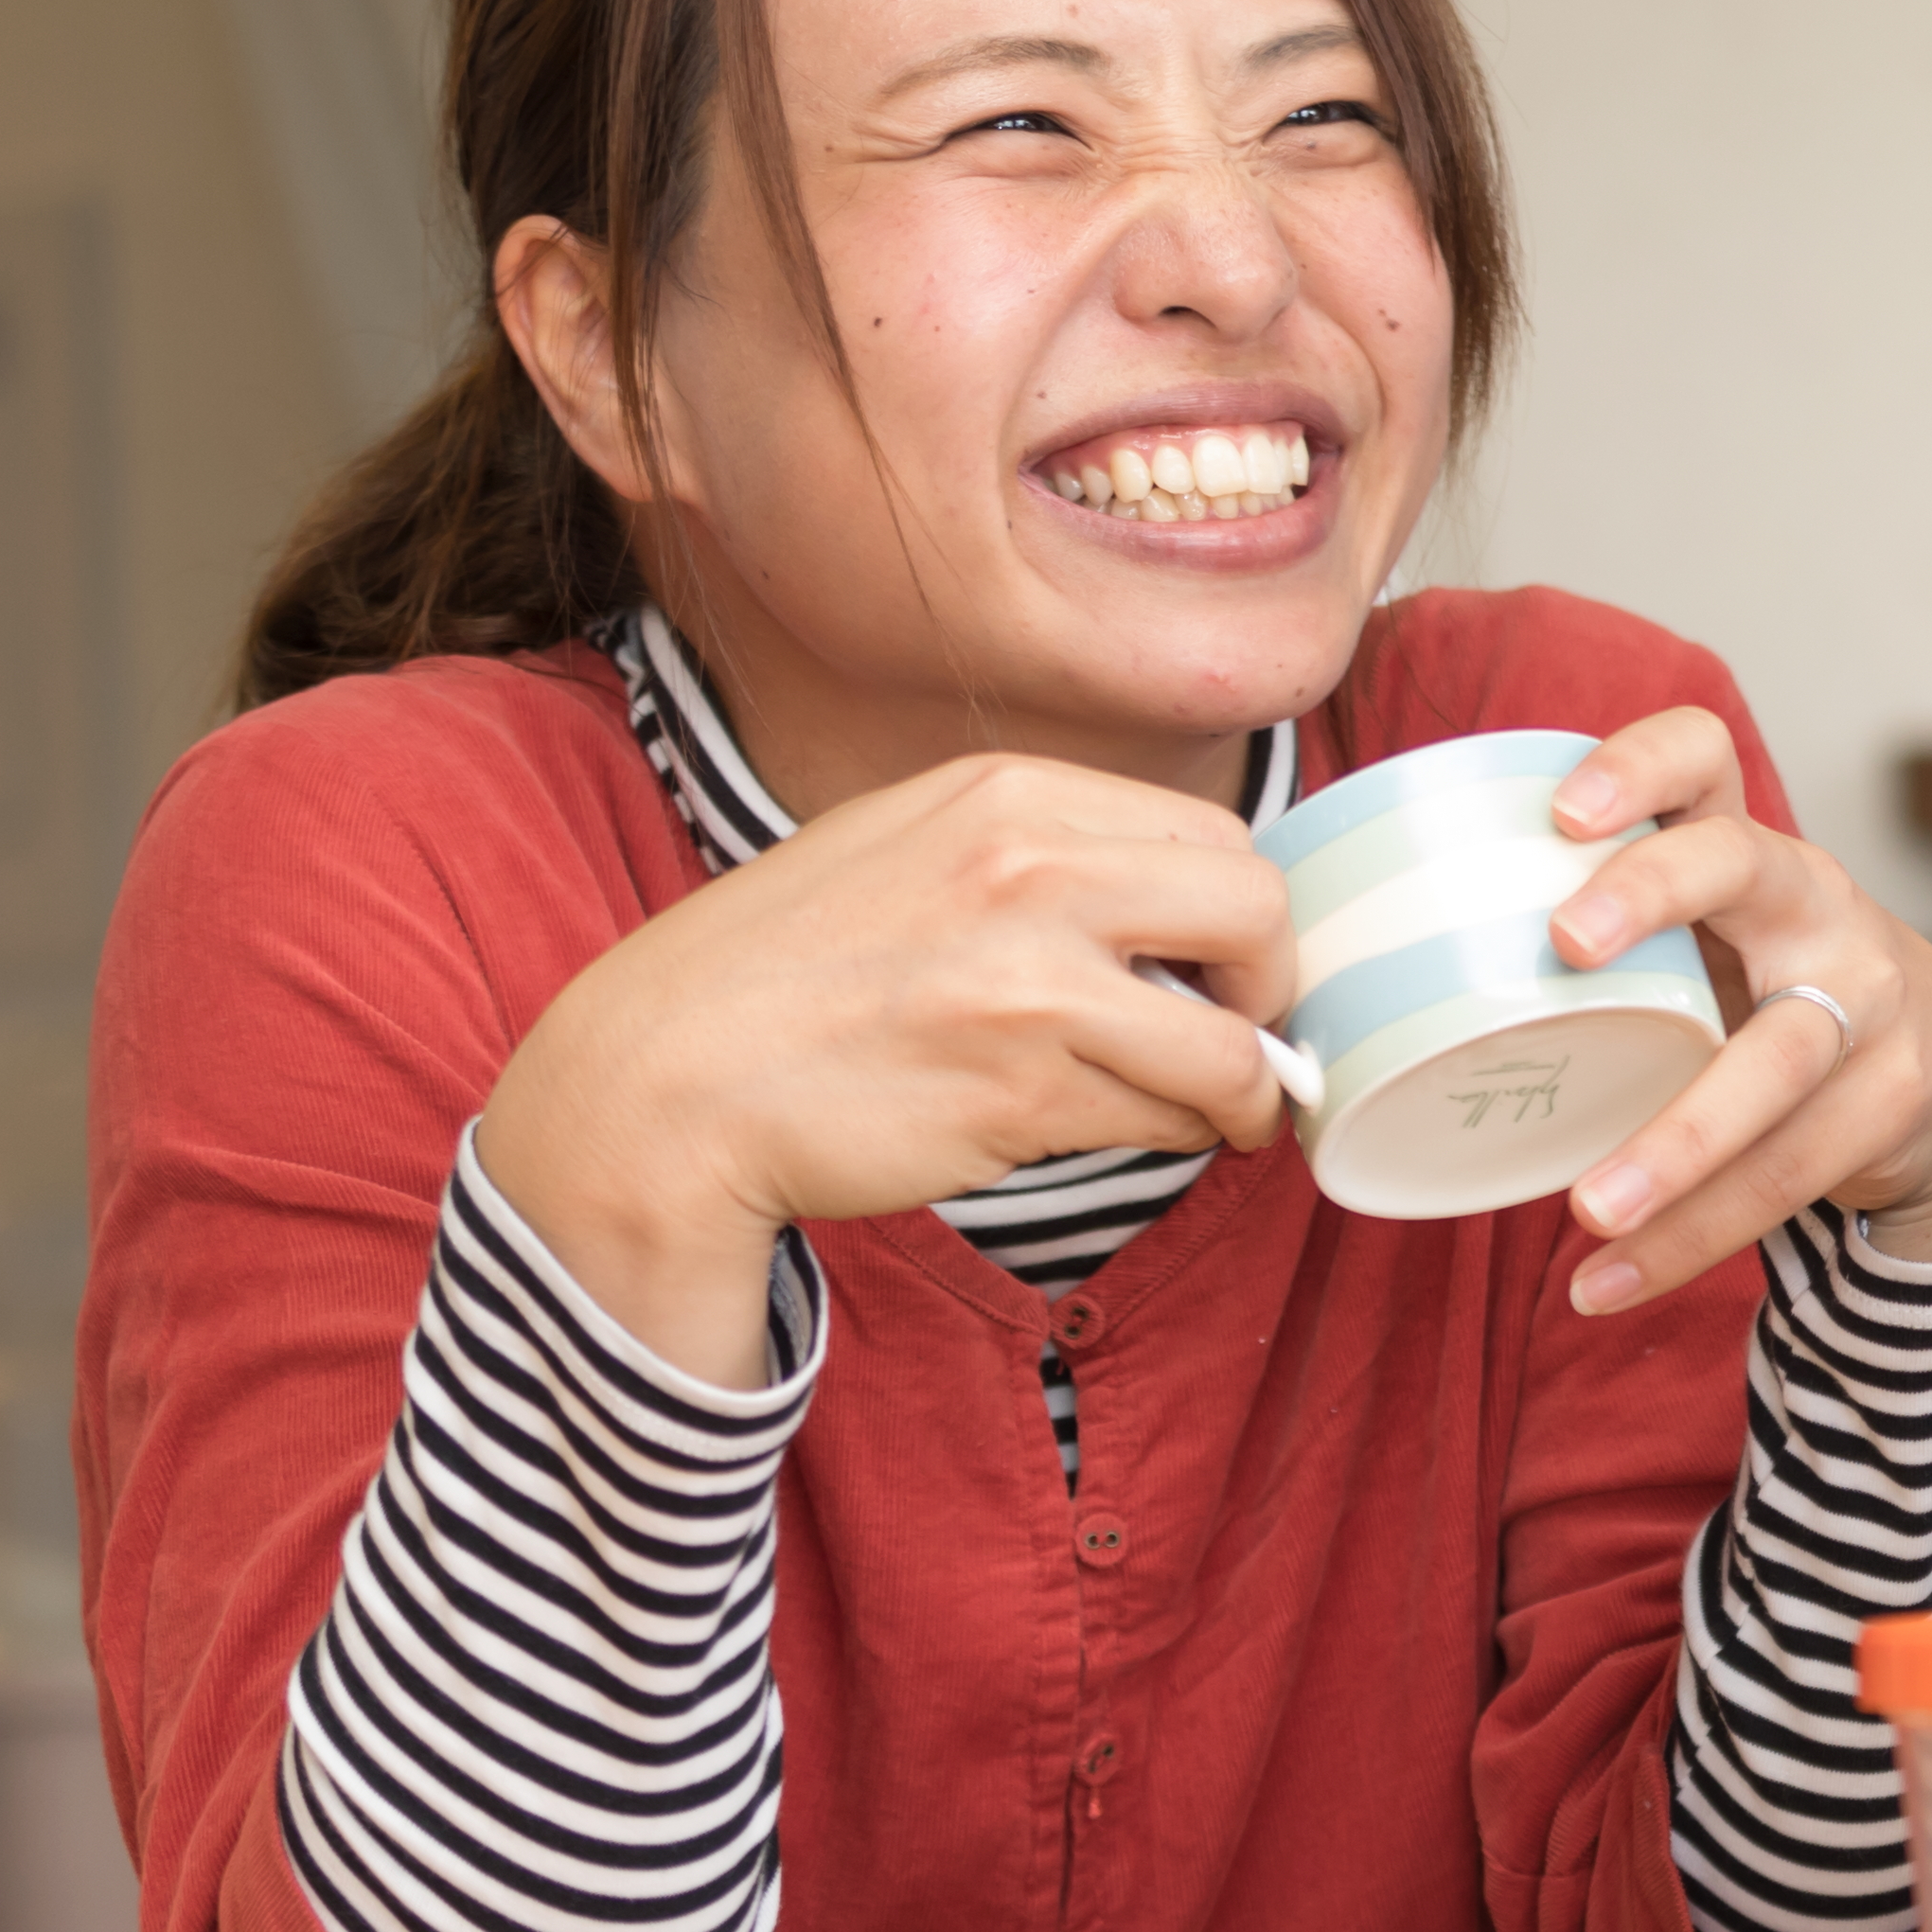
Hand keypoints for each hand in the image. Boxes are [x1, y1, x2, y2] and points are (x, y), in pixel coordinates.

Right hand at [479, 754, 1304, 1388]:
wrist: (660, 1083)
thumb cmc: (787, 972)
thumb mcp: (913, 845)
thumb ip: (1047, 854)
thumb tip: (1191, 912)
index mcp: (1010, 795)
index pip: (1215, 836)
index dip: (1240, 914)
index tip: (1225, 964)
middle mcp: (1031, 870)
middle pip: (1258, 914)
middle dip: (1271, 987)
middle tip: (1240, 1032)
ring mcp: (1028, 984)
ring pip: (1228, 1044)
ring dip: (1239, 1091)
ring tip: (1214, 1112)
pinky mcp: (1019, 1095)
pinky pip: (1161, 1121)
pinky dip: (1171, 1137)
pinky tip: (1130, 1133)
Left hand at [1538, 706, 1931, 1314]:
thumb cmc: (1772, 993)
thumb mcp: (1716, 940)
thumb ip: (1610, 944)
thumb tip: (1383, 996)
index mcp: (1748, 852)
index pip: (1706, 757)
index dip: (1639, 763)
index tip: (1562, 812)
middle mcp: (1815, 904)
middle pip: (1748, 864)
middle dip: (1654, 891)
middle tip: (1564, 947)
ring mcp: (1864, 1001)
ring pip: (1775, 1065)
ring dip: (1677, 1144)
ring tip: (1590, 1212)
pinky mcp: (1887, 1101)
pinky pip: (1785, 1175)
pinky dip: (1691, 1240)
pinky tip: (1612, 1282)